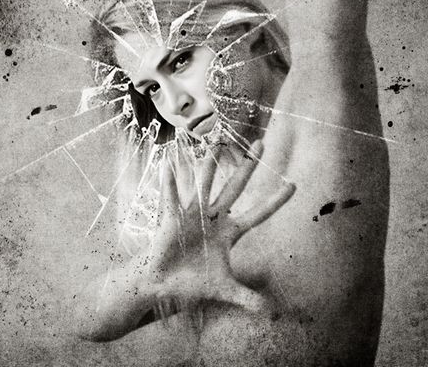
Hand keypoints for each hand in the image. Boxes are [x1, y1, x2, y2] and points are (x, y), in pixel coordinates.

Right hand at [139, 140, 295, 312]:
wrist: (164, 284)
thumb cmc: (193, 282)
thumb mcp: (225, 289)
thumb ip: (247, 298)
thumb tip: (272, 314)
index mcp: (230, 232)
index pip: (258, 213)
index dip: (275, 201)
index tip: (293, 184)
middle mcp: (214, 217)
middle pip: (235, 187)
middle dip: (247, 166)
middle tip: (261, 142)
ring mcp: (193, 214)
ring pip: (205, 184)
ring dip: (209, 165)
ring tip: (215, 142)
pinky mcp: (173, 218)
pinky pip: (170, 197)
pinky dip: (169, 182)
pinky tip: (168, 165)